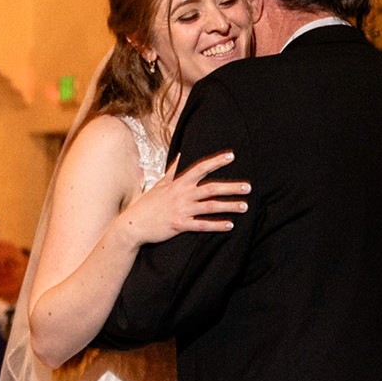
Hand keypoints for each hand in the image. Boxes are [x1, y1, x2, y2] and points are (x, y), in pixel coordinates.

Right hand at [115, 151, 248, 246]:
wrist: (133, 225)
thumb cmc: (146, 205)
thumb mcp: (159, 185)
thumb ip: (173, 171)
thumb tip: (181, 156)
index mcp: (178, 183)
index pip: (200, 168)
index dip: (216, 161)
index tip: (231, 156)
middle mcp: (182, 195)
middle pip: (211, 188)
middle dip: (231, 187)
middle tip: (248, 187)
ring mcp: (181, 210)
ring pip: (210, 207)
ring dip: (229, 206)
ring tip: (244, 206)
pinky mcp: (179, 225)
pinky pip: (202, 225)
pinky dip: (216, 225)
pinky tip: (230, 225)